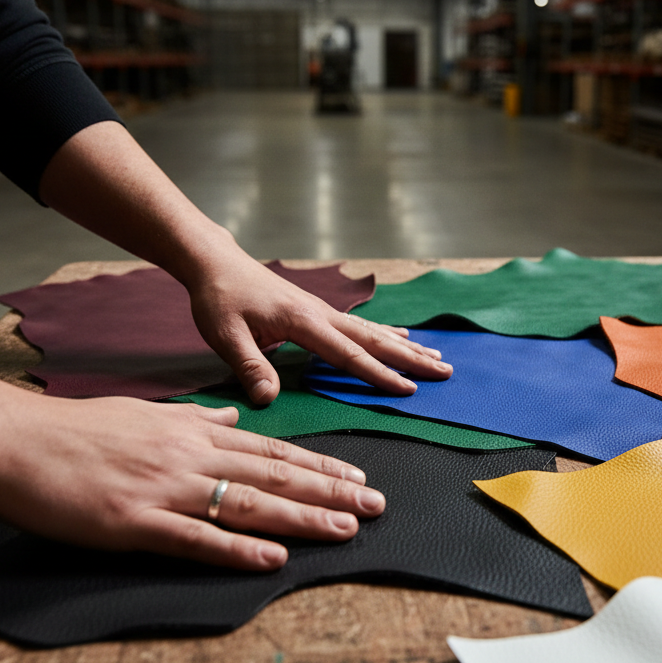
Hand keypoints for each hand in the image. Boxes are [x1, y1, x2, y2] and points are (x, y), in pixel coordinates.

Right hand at [0, 394, 383, 569]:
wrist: (15, 441)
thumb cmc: (77, 429)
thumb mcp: (145, 412)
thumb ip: (194, 417)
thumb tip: (232, 417)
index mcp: (193, 433)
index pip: (272, 450)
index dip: (320, 467)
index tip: (358, 478)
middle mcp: (189, 457)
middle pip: (274, 475)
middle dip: (330, 492)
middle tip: (377, 506)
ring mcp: (164, 490)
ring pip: (248, 503)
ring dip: (302, 517)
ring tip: (346, 529)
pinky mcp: (134, 523)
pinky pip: (194, 538)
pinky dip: (236, 549)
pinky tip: (272, 558)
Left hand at [186, 249, 451, 404]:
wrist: (216, 263)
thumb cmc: (219, 298)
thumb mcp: (225, 335)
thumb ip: (250, 366)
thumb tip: (269, 399)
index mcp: (304, 323)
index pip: (349, 355)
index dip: (379, 374)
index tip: (408, 390)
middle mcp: (322, 314)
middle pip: (375, 340)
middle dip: (411, 359)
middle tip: (445, 372)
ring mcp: (323, 310)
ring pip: (374, 331)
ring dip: (407, 346)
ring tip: (437, 358)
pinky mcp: (318, 310)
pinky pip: (362, 325)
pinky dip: (388, 333)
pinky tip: (404, 337)